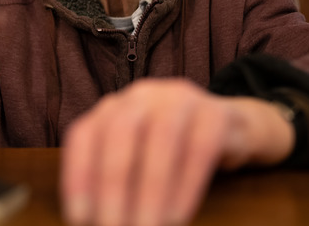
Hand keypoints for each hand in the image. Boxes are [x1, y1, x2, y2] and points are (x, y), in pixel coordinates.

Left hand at [60, 79, 294, 225]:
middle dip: (113, 184)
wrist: (230, 131)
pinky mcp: (217, 112)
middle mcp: (141, 96)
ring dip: (151, 189)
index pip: (85, 134)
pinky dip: (187, 186)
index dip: (78, 175)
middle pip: (119, 131)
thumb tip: (93, 223)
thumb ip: (114, 184)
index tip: (80, 218)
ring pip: (161, 136)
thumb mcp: (137, 163)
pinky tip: (178, 217)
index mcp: (113, 108)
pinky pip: (201, 146)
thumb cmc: (172, 155)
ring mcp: (180, 99)